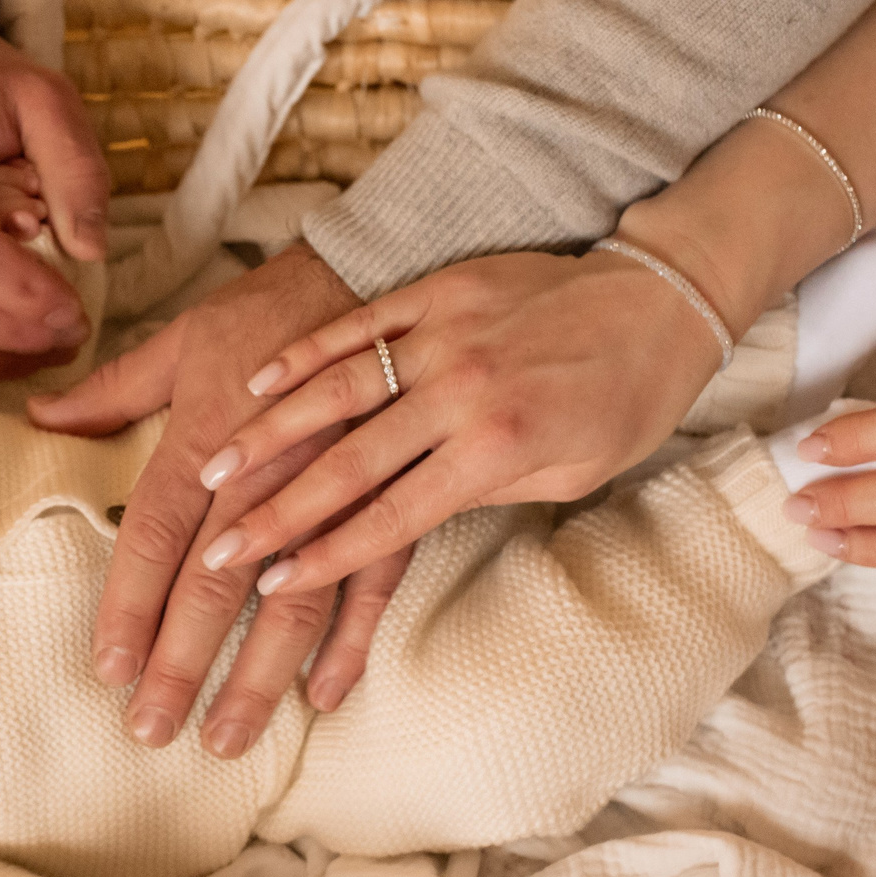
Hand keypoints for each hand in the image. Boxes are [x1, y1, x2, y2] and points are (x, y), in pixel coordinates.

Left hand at [27, 243, 411, 753]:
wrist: (382, 270)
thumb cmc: (272, 310)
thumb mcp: (183, 340)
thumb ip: (111, 393)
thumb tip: (35, 418)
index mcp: (204, 440)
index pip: (153, 540)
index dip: (129, 608)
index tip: (109, 670)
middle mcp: (263, 476)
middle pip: (212, 588)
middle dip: (181, 666)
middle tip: (153, 732)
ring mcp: (330, 492)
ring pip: (290, 600)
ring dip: (259, 676)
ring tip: (229, 737)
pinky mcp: (388, 497)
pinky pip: (370, 580)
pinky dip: (351, 640)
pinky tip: (327, 695)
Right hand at [191, 248, 724, 597]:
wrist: (663, 299)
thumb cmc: (624, 401)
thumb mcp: (569, 472)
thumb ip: (483, 491)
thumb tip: (404, 516)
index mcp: (497, 448)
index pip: (393, 516)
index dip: (327, 556)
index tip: (271, 586)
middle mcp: (462, 391)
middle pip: (349, 463)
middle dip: (275, 513)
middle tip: (216, 550)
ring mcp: (444, 333)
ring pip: (337, 388)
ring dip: (269, 433)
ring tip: (212, 470)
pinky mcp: (439, 290)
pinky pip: (358, 323)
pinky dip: (305, 353)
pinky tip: (257, 380)